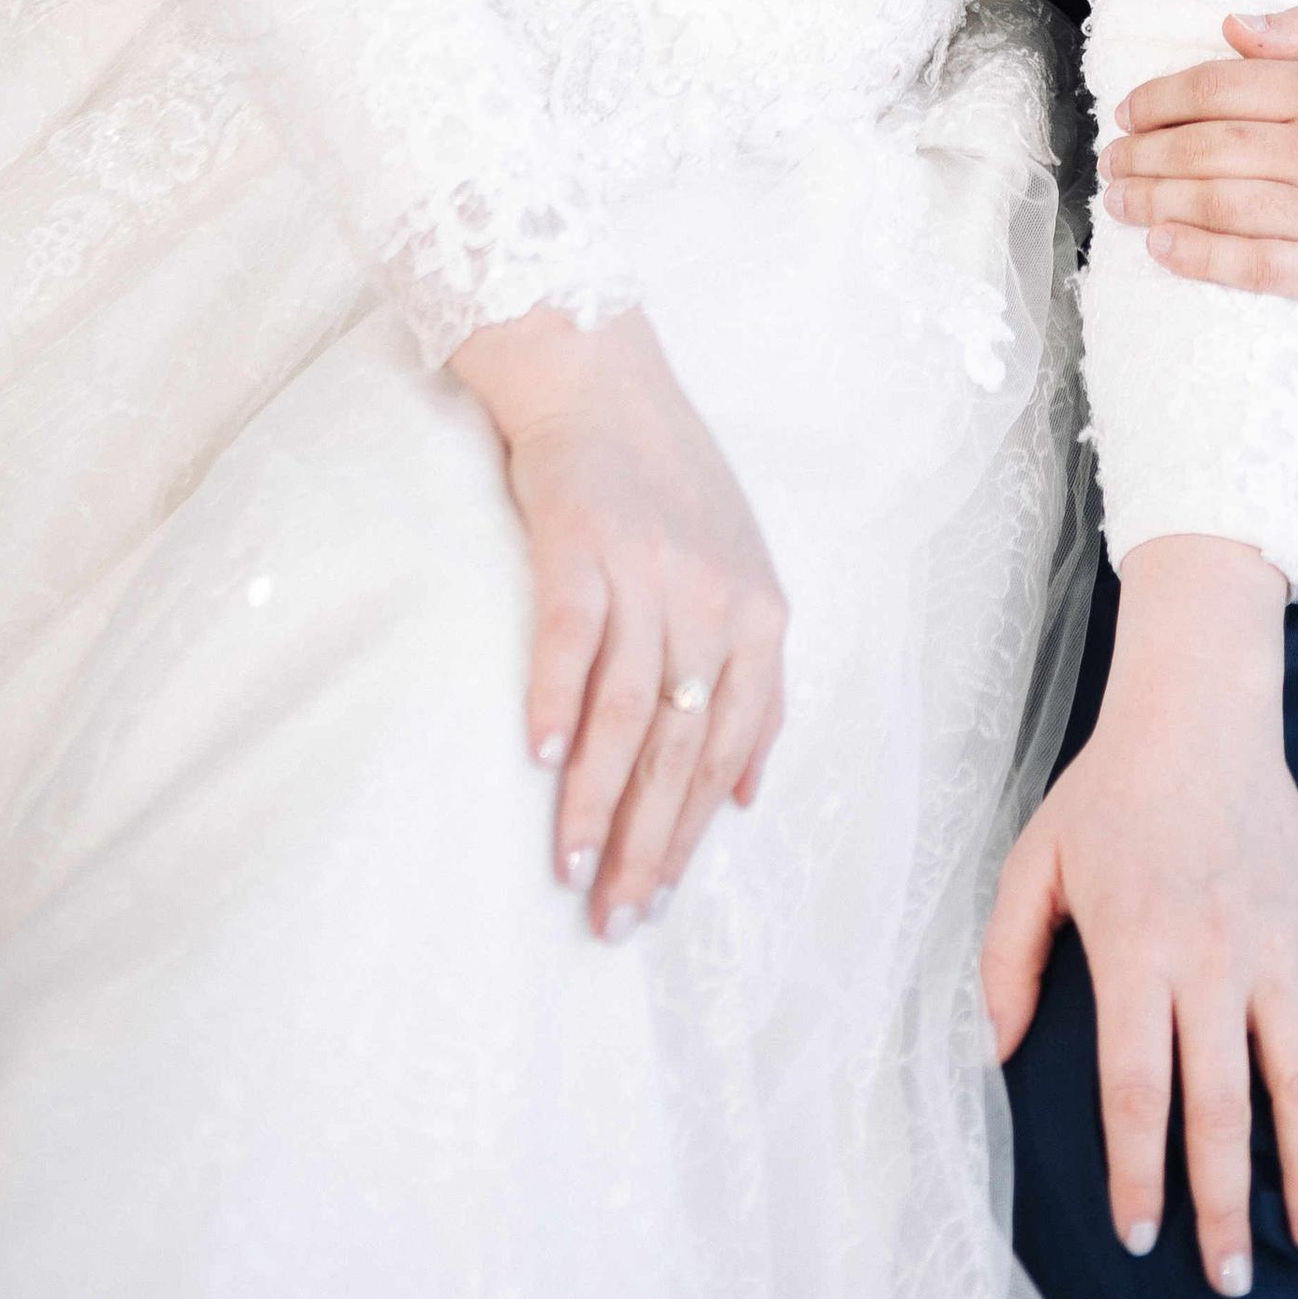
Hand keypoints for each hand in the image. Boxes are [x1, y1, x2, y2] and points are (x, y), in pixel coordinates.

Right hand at [450, 304, 788, 939]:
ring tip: (568, 870)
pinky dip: (554, 702)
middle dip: (646, 844)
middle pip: (684, 747)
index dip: (692, 832)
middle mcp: (713, 598)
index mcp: (760, 612)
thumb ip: (751, 677)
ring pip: (629, 712)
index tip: (656, 897)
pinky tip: (536, 762)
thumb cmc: (666, 484)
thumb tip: (746, 796)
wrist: (600, 377)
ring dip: (595, 799)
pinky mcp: (581, 543)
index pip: (733, 747)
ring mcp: (648, 571)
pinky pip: (569, 639)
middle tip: (611, 921)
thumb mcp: (738, 573)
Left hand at [982, 537, 1297, 1292]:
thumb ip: (1006, 960)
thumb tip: (991, 1055)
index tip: (1140, 1234)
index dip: (1140, 1170)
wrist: (1200, 710)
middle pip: (1221, 1103)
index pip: (1138, 1088)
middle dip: (1223, 1202)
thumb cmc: (1107, 793)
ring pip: (1296, 1074)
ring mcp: (1274, 941)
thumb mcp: (1034, 863)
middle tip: (1230, 1277)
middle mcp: (1210, 955)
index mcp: (1135, 948)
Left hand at [1101, 11, 1297, 322]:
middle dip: (1145, 155)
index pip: (1220, 87)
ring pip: (1220, 207)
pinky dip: (1203, 260)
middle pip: (1207, 149)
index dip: (1162, 99)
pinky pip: (1259, 267)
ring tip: (1120, 203)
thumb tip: (1235, 26)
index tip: (1129, 112)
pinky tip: (1166, 251)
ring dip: (1157, 204)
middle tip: (1108, 162)